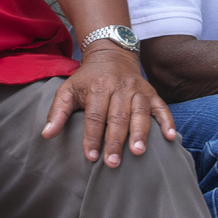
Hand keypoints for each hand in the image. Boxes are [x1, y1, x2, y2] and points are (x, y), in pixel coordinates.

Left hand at [42, 47, 174, 166]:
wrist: (111, 55)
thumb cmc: (87, 79)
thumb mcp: (68, 90)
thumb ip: (57, 112)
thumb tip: (46, 135)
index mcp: (98, 87)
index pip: (95, 115)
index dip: (92, 136)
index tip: (90, 157)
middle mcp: (120, 87)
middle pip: (118, 117)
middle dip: (115, 140)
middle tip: (112, 162)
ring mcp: (138, 90)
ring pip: (140, 113)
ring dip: (140, 133)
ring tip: (137, 152)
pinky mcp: (152, 93)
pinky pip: (162, 108)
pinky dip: (167, 122)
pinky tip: (170, 137)